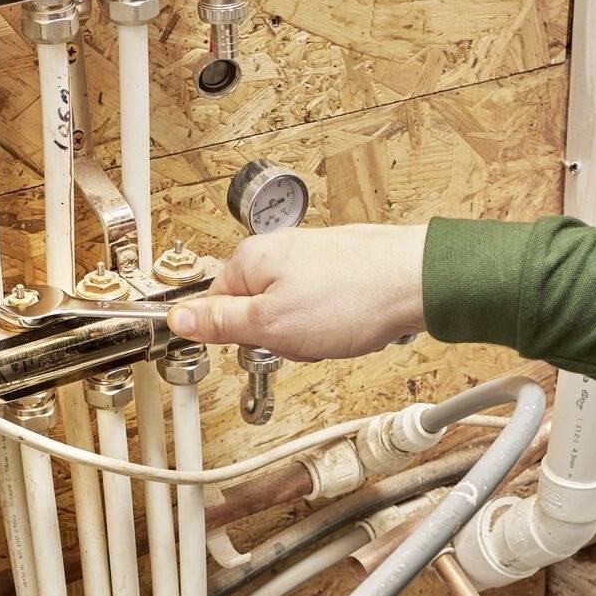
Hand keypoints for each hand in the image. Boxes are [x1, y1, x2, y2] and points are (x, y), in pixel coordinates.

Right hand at [165, 223, 427, 360]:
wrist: (416, 282)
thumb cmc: (351, 298)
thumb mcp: (270, 325)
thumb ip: (220, 323)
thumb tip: (178, 320)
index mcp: (249, 259)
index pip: (215, 305)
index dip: (235, 335)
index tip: (254, 345)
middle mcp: (278, 250)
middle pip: (255, 312)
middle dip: (277, 337)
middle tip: (299, 340)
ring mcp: (311, 258)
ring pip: (290, 314)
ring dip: (308, 335)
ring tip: (330, 332)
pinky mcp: (340, 268)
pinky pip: (321, 308)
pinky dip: (333, 324)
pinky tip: (349, 325)